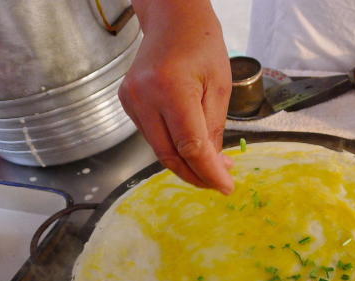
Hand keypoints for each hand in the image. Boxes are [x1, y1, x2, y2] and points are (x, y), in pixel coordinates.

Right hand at [119, 0, 234, 193]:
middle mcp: (144, 97)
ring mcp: (131, 101)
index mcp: (171, 89)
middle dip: (196, 176)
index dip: (209, 172)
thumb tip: (215, 166)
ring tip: (211, 166)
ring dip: (186, 164)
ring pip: (160, 150)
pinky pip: (153, 137)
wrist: (171, 19)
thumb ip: (215, 128)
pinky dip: (173, 149)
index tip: (227, 187)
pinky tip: (191, 150)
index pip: (190, 146)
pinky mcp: (128, 103)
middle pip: (169, 155)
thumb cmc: (202, 45)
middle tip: (218, 183)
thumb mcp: (220, 86)